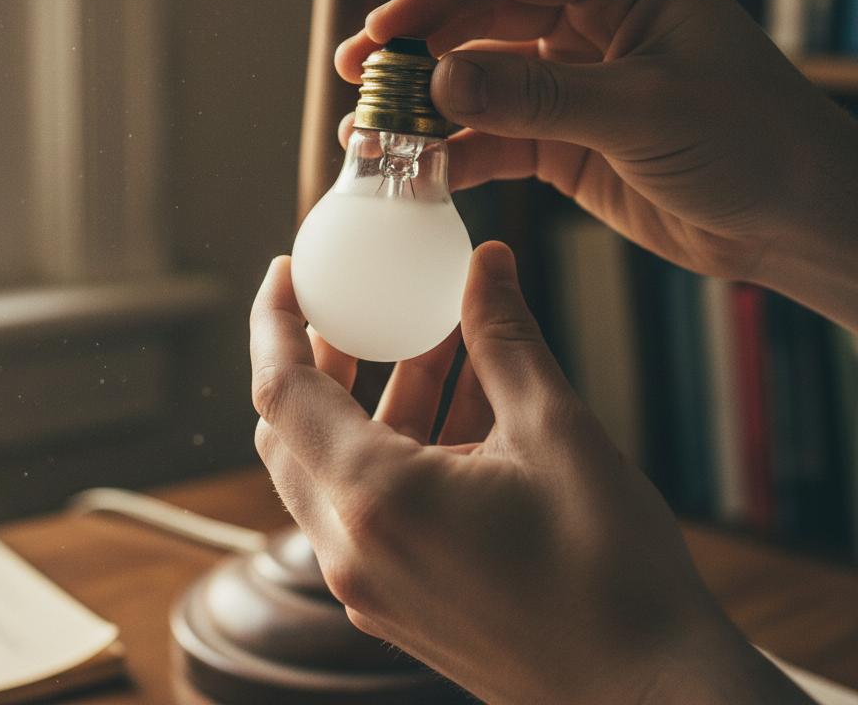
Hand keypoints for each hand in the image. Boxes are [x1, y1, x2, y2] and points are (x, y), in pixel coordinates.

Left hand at [251, 241, 815, 704]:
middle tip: (357, 307)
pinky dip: (399, 448)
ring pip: (335, 467)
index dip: (274, 319)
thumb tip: (486, 263)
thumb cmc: (611, 574)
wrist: (651, 698)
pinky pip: (371, 506)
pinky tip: (464, 408)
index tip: (286, 273)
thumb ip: (504, 337)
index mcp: (375, 501)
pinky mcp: (400, 601)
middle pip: (295, 429)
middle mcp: (352, 550)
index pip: (281, 389)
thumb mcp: (556, 431)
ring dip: (373, 400)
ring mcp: (371, 585)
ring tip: (433, 344)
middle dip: (320, 358)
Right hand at [336, 0, 857, 329]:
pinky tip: (419, 170)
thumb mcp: (642, 110)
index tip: (383, 30)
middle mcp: (592, 15)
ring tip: (370, 130)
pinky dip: (458, 153)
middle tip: (359, 75)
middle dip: (419, 49)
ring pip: (480, 80)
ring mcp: (573, 77)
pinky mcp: (564, 134)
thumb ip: (537, 96)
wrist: (791, 220)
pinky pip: (496, 136)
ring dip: (428, 106)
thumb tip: (439, 81)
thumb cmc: (752, 142)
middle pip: (482, 18)